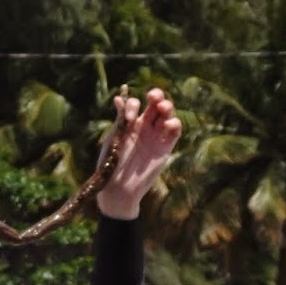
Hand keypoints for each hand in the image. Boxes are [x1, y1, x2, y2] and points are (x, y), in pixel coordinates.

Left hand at [96, 87, 181, 219]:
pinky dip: (175, 124)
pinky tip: (168, 123)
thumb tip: (119, 98)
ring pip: (166, 115)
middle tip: (153, 97)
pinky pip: (174, 132)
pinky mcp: (165, 149)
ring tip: (163, 108)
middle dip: (157, 96)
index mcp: (129, 124)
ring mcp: (155, 137)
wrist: (118, 188)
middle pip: (155, 105)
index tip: (130, 115)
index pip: (136, 104)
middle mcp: (143, 128)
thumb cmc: (111, 164)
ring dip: (167, 107)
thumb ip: (121, 119)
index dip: (134, 104)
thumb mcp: (114, 139)